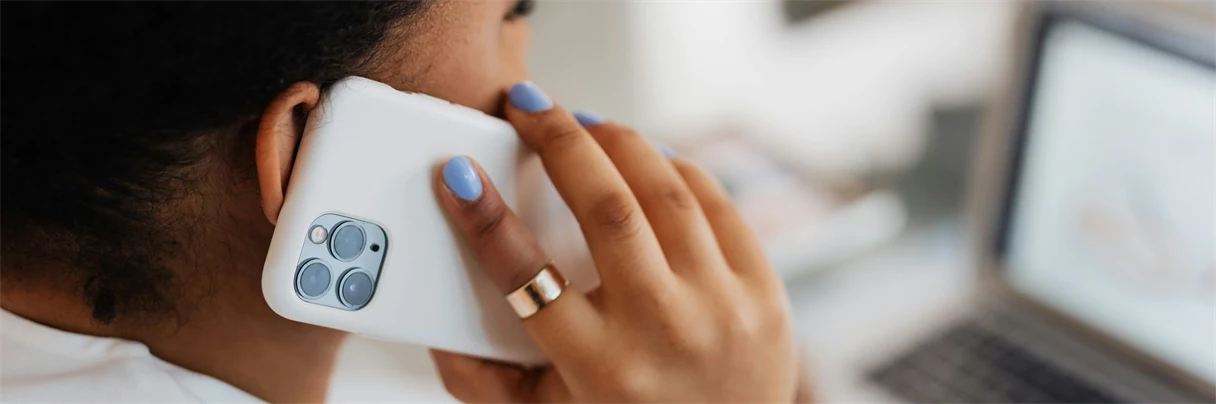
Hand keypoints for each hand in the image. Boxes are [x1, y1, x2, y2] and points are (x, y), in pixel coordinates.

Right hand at [430, 82, 798, 402]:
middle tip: (525, 106)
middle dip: (557, 140)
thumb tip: (434, 322)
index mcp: (599, 368)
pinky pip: (713, 203)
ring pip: (664, 191)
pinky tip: (643, 156)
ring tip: (581, 123)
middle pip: (606, 207)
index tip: (456, 173)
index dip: (484, 217)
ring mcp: (722, 307)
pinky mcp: (764, 292)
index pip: (527, 275)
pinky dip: (674, 168)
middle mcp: (664, 331)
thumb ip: (483, 378)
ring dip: (617, 141)